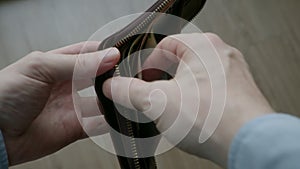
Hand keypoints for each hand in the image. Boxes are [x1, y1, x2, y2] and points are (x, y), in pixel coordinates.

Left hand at [0, 42, 119, 164]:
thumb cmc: (4, 95)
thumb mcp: (40, 68)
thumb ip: (76, 63)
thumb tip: (109, 55)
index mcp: (57, 65)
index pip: (88, 53)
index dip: (105, 52)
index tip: (121, 53)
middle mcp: (67, 85)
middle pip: (99, 77)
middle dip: (113, 75)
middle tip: (126, 75)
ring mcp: (72, 107)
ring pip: (102, 101)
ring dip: (114, 98)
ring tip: (125, 94)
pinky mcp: (75, 127)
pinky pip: (99, 124)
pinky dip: (111, 121)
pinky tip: (118, 115)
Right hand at [102, 33, 272, 167]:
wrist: (249, 145)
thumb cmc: (213, 118)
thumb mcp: (158, 102)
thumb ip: (130, 91)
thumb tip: (113, 86)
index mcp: (202, 46)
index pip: (164, 45)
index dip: (146, 64)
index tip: (139, 80)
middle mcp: (220, 56)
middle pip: (179, 62)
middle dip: (161, 80)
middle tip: (153, 96)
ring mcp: (231, 74)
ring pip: (194, 78)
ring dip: (177, 92)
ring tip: (170, 110)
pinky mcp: (237, 93)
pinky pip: (209, 91)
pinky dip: (195, 102)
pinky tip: (190, 117)